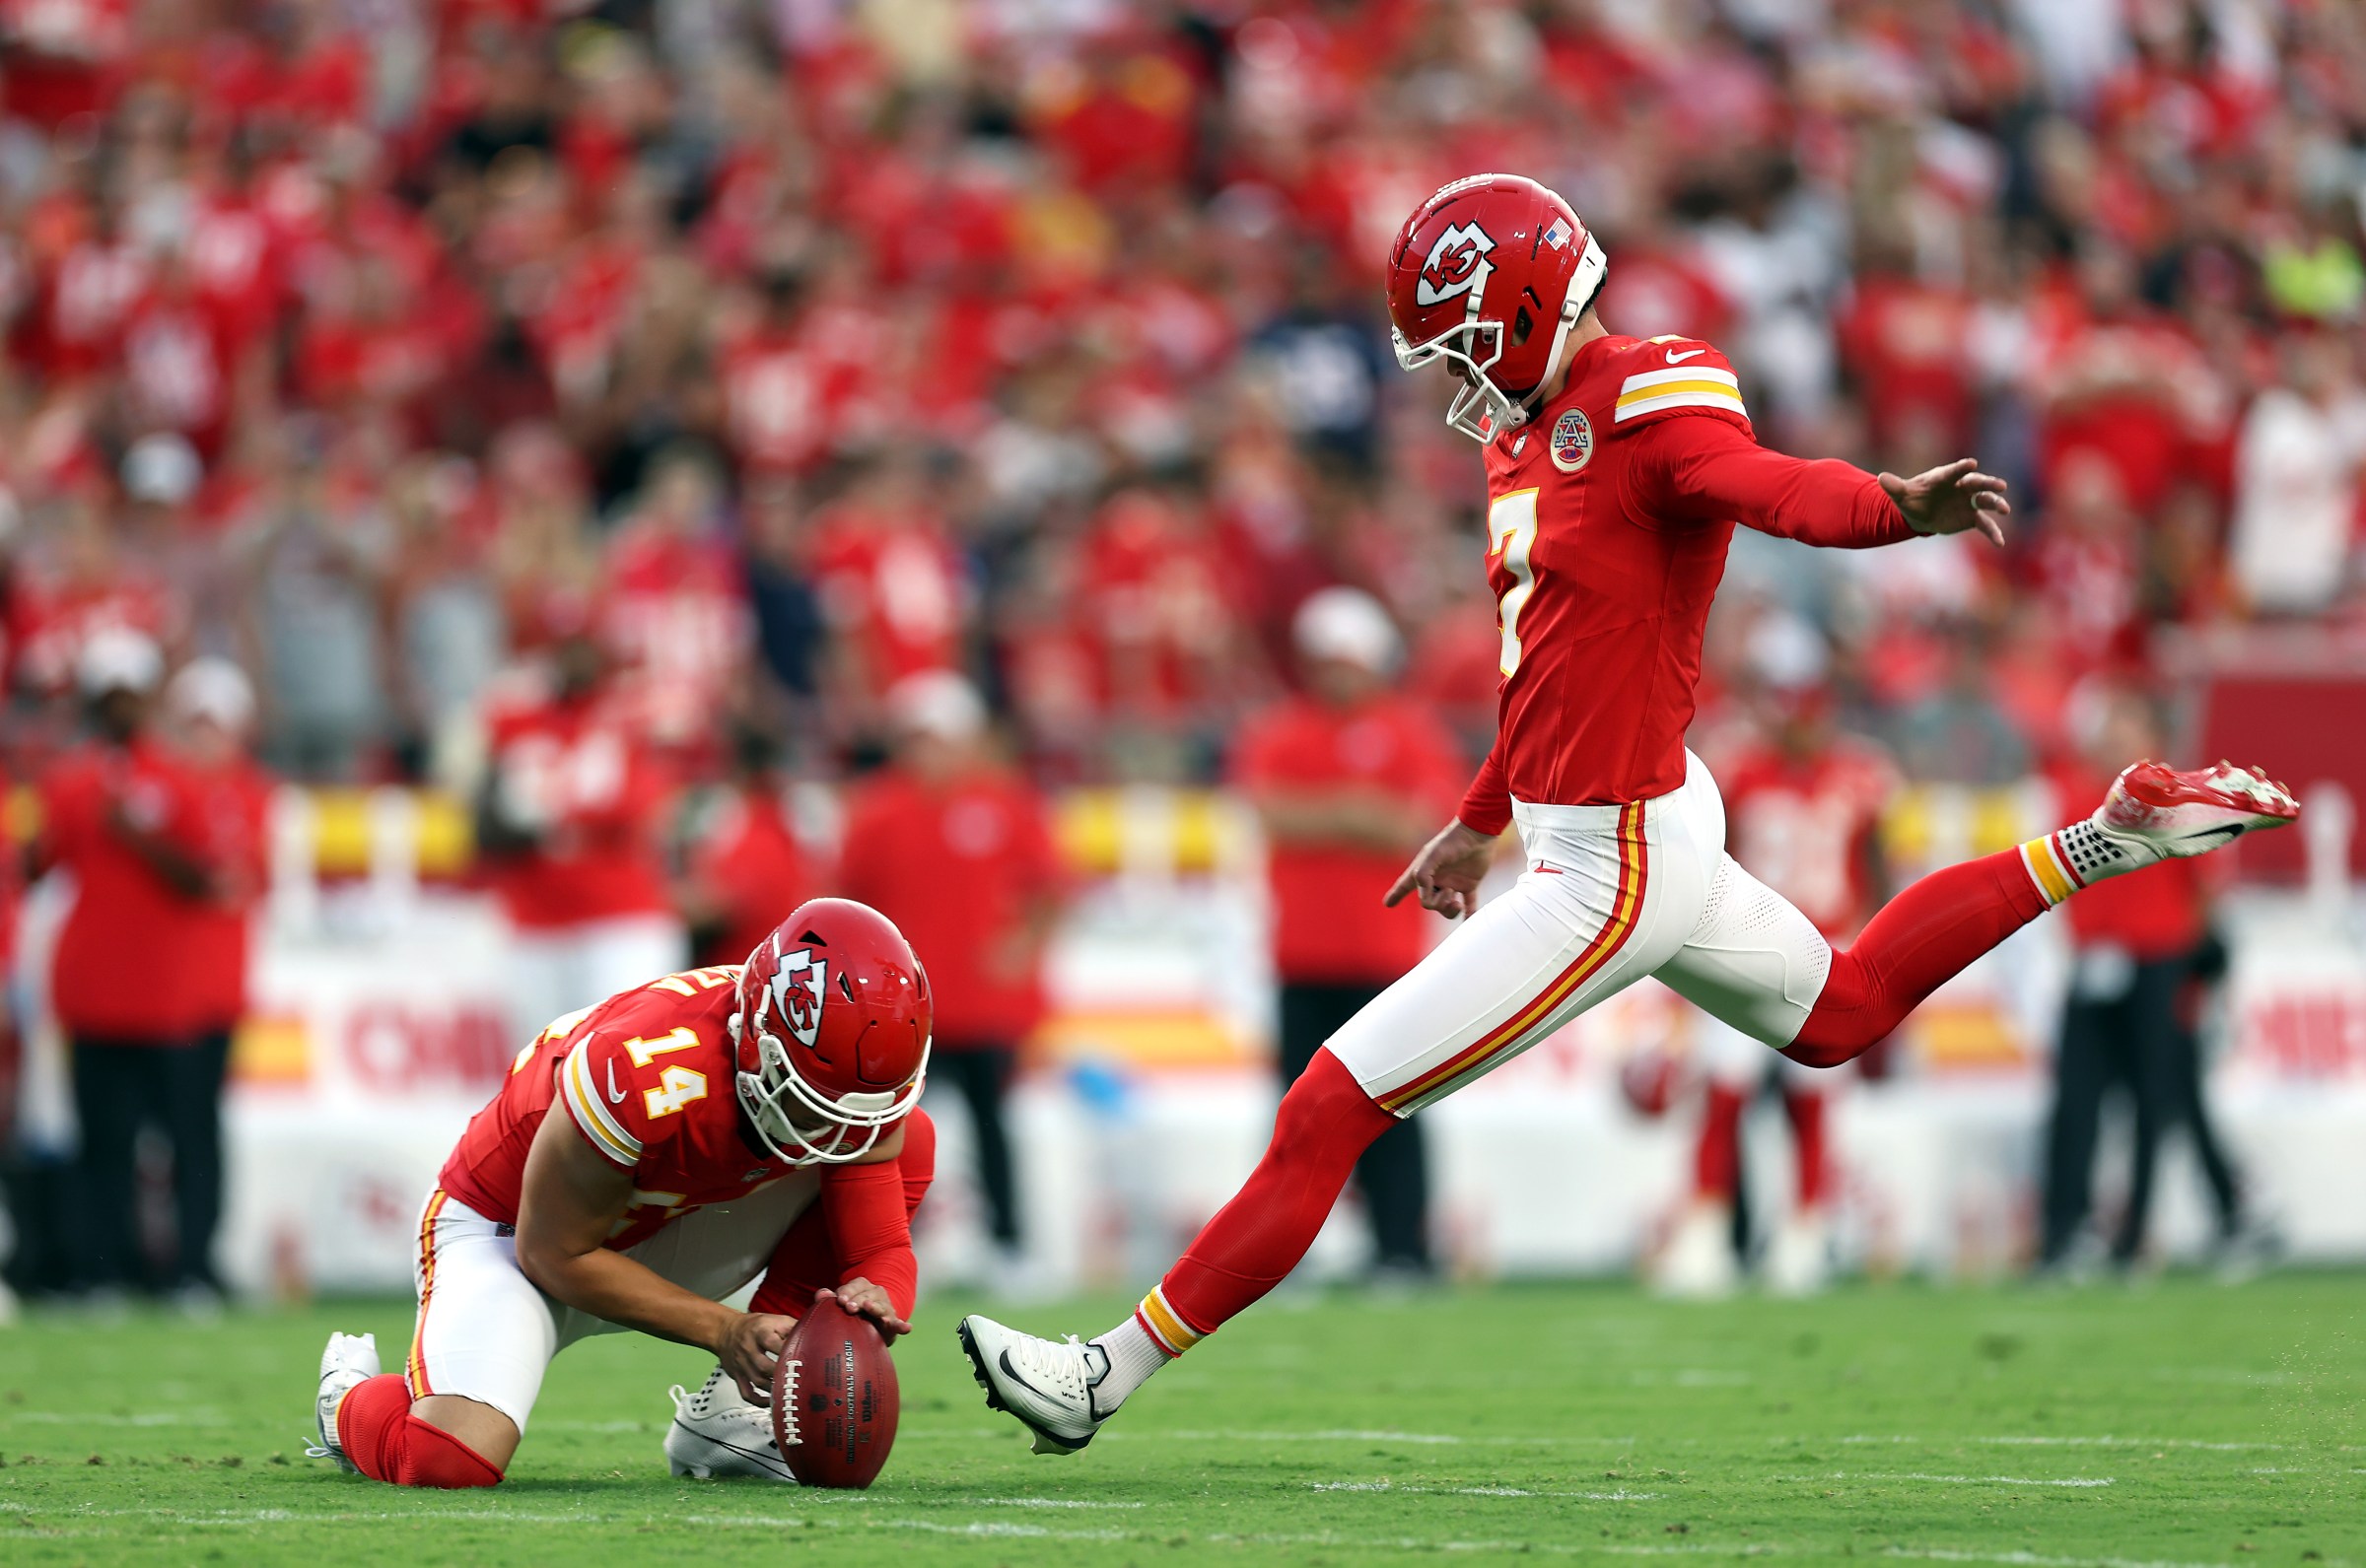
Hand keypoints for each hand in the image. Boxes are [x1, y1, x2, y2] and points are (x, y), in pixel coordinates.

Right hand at [714, 1310, 798, 1404]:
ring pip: (757, 1381)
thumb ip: (793, 1327)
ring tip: (788, 1389)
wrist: (725, 1331)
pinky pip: (746, 1393)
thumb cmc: (754, 1326)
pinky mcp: (737, 1376)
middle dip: (780, 1374)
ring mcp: (742, 1364)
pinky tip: (771, 1401)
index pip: (773, 1344)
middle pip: (764, 1366)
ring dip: (773, 1388)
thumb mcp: (775, 1320)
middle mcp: (748, 1349)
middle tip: (796, 1378)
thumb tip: (813, 1335)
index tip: (801, 1359)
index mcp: (760, 1333)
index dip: (787, 1352)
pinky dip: (758, 1401)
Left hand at [818, 1281, 911, 1340]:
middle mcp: (876, 1294)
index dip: (847, 1291)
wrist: (869, 1328)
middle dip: (858, 1299)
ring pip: (882, 1306)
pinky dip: (902, 1326)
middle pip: (868, 1294)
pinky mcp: (893, 1324)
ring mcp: (886, 1308)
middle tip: (848, 1308)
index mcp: (863, 1287)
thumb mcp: (841, 1304)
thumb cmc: (851, 1313)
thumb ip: (829, 1300)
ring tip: (869, 1307)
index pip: (855, 1285)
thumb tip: (821, 1294)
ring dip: (875, 1307)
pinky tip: (906, 1328)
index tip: (840, 1300)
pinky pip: (898, 1324)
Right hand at [1383, 819, 1497, 919]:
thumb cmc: (1452, 842)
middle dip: (1438, 904)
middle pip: (1429, 903)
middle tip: (1450, 891)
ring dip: (1451, 911)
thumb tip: (1424, 893)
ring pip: (1446, 908)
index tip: (1388, 903)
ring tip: (1459, 903)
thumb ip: (1423, 874)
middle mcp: (1436, 879)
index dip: (1396, 895)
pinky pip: (1469, 904)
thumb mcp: (1433, 855)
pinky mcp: (1469, 884)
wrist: (1478, 833)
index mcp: (1423, 871)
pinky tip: (1470, 919)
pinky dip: (1469, 913)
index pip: (1404, 885)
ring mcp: (1452, 882)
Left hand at [1879, 458, 2009, 545]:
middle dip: (1989, 483)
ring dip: (1996, 504)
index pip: (1954, 472)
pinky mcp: (1972, 518)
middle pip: (1978, 483)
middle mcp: (1961, 487)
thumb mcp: (1901, 494)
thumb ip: (1894, 487)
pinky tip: (2000, 543)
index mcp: (1944, 478)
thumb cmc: (1912, 498)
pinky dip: (1993, 533)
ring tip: (2005, 509)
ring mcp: (1969, 502)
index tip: (1971, 463)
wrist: (1920, 514)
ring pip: (1986, 501)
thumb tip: (1881, 478)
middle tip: (2001, 486)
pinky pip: (1985, 525)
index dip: (1961, 468)